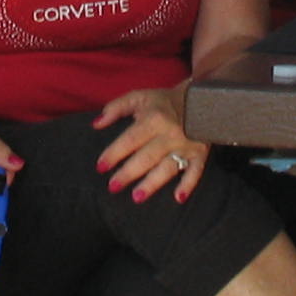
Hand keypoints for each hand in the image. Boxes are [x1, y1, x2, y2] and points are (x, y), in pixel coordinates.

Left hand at [94, 83, 209, 202]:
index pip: (130, 139)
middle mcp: (170, 133)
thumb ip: (115, 108)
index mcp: (154, 119)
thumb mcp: (138, 97)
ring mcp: (186, 145)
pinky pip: (195, 171)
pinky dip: (188, 185)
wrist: (199, 99)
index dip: (114, 153)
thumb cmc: (163, 101)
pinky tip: (178, 198)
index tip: (100, 167)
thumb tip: (96, 124)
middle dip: (128, 173)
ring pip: (168, 168)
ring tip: (136, 197)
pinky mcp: (200, 153)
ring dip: (152, 183)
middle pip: (146, 157)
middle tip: (112, 187)